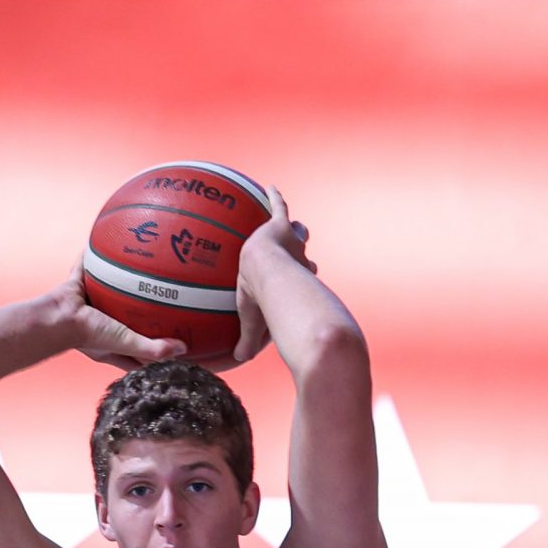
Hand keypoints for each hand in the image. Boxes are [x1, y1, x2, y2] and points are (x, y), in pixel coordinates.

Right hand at [49, 269, 188, 369]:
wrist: (57, 317)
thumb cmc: (88, 334)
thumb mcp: (126, 342)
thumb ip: (154, 348)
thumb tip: (183, 349)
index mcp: (112, 345)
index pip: (138, 351)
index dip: (155, 349)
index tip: (175, 343)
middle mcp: (101, 325)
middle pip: (126, 320)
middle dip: (142, 315)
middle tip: (164, 304)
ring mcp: (88, 304)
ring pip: (109, 292)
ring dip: (123, 283)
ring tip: (142, 270)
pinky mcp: (78, 285)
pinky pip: (88, 267)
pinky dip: (95, 257)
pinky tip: (109, 243)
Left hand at [212, 186, 314, 371]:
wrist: (270, 278)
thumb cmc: (266, 303)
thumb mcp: (256, 321)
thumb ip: (249, 339)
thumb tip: (238, 360)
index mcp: (298, 277)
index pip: (305, 272)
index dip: (305, 273)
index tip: (309, 272)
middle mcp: (300, 258)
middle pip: (304, 251)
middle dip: (302, 250)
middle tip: (299, 248)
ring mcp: (291, 241)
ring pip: (298, 231)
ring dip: (294, 228)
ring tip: (289, 222)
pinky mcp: (280, 225)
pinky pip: (278, 207)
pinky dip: (275, 197)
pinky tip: (268, 187)